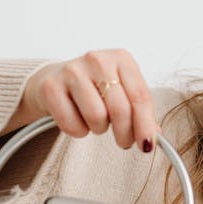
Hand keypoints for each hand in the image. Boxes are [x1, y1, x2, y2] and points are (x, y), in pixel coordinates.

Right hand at [17, 49, 157, 151]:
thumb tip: (152, 137)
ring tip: (96, 122)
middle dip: (125, 133)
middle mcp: (97, 60)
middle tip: (124, 141)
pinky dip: (78, 131)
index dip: (145, 125)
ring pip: (96, 117)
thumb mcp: (123, 93)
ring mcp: (72, 71)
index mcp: (121, 58)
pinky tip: (77, 120)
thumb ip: (140, 112)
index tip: (147, 145)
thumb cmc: (95, 88)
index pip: (140, 96)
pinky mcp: (51, 87)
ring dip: (99, 129)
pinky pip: (72, 125)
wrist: (55, 79)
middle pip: (120, 109)